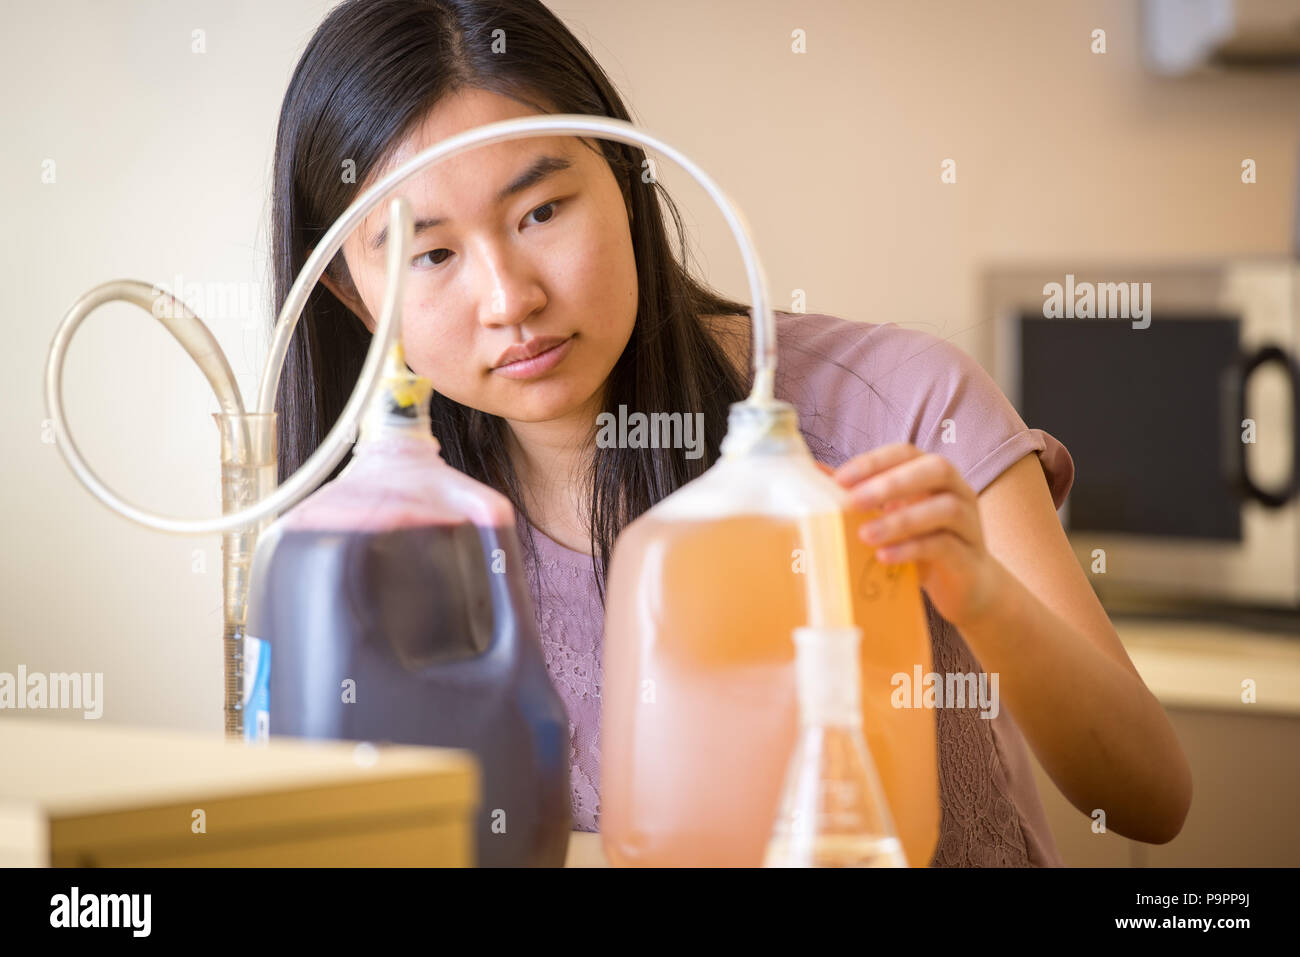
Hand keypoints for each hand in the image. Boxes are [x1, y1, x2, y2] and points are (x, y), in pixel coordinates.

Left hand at [817, 444, 1004, 629]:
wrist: (967, 586)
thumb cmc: (922, 543)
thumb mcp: (890, 516)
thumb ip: (859, 494)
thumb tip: (813, 472)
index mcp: (932, 475)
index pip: (906, 453)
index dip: (874, 462)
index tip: (840, 479)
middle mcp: (956, 490)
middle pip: (935, 469)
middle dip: (891, 482)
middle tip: (853, 503)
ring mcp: (969, 522)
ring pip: (944, 509)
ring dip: (901, 520)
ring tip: (865, 535)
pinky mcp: (969, 555)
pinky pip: (945, 545)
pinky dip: (912, 549)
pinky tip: (885, 557)